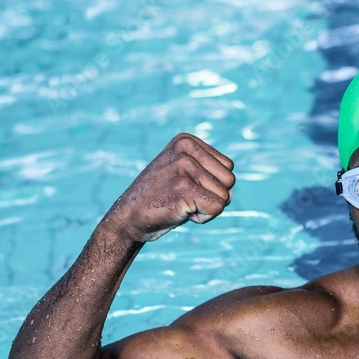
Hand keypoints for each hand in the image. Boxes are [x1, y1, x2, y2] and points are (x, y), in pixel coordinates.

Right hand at [102, 133, 234, 242]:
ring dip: (206, 208)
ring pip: (225, 197)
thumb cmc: (160, 199)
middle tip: (183, 198)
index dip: (211, 185)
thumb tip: (231, 190)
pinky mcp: (185, 188)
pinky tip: (180, 213)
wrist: (128, 217)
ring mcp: (185, 167)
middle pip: (230, 181)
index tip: (185, 188)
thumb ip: (208, 170)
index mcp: (187, 140)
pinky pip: (217, 208)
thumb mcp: (182, 173)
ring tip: (179, 204)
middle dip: (212, 196)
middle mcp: (187, 149)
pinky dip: (202, 218)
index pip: (228, 167)